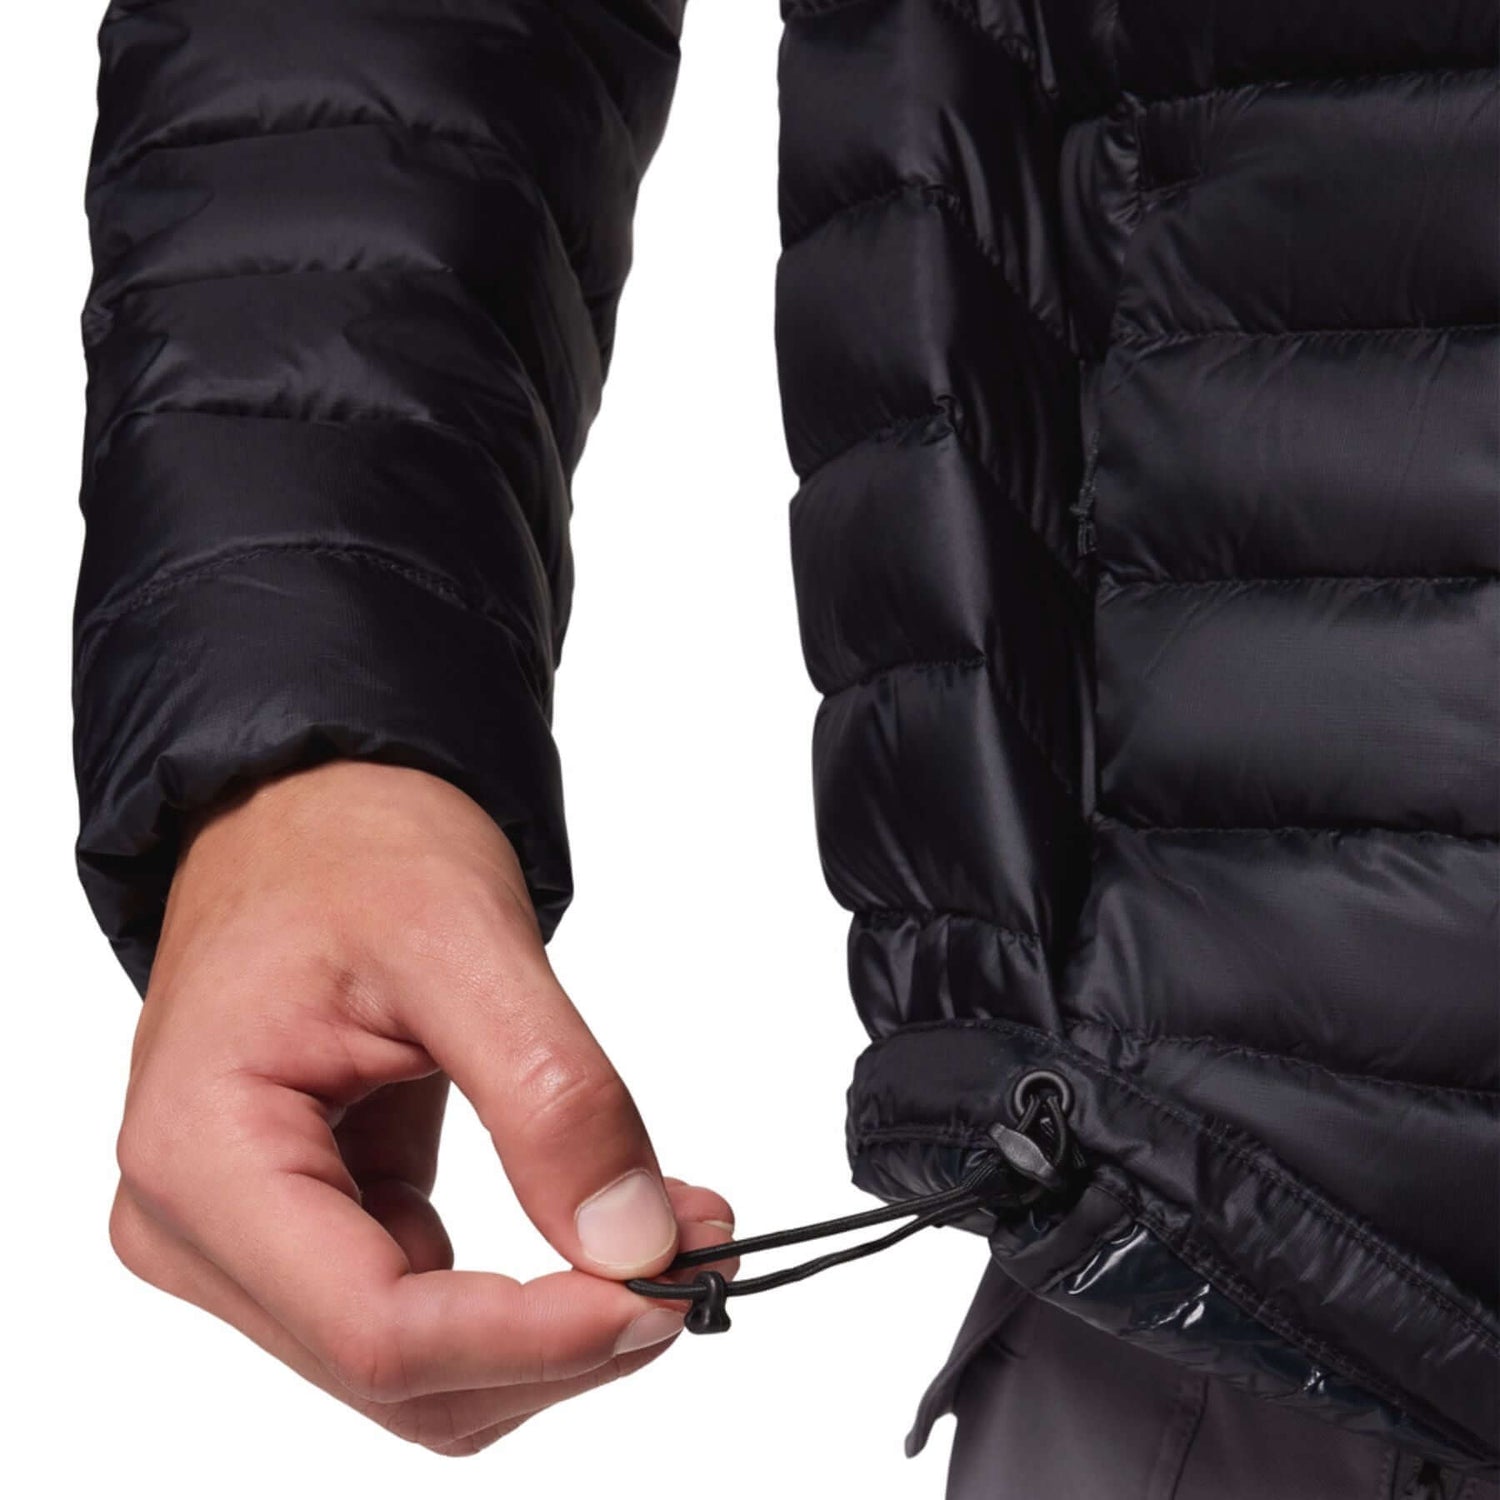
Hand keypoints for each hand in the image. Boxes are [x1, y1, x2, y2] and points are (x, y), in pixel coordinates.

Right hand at [108, 761, 733, 1454]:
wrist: (311, 814)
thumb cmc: (353, 851)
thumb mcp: (467, 945)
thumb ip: (552, 1097)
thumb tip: (635, 1244)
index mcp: (203, 1156)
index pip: (375, 1332)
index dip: (534, 1337)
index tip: (664, 1292)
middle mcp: (198, 1229)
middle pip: (399, 1375)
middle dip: (564, 1341)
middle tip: (697, 1256)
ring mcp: (249, 1243)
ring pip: (422, 1371)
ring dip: (557, 1333)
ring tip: (672, 1233)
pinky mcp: (310, 1231)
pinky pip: (427, 1315)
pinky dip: (530, 1299)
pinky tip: (607, 1226)